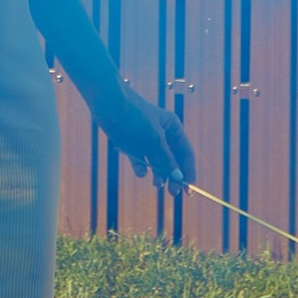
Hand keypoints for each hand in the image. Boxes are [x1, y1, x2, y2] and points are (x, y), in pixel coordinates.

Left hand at [100, 82, 194, 198]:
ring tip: (156, 184)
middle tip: (172, 192)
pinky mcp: (132, 144)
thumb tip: (178, 177)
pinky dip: (140, 167)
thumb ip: (166, 159)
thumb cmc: (136, 116)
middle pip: (172, 160)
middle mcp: (162, 135)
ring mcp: (147, 140)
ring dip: (158, 174)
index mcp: (173, 128)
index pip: (186, 153)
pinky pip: (140, 160)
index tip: (189, 189)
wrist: (108, 104)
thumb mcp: (154, 139)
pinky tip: (140, 172)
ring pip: (156, 162)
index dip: (189, 171)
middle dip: (173, 176)